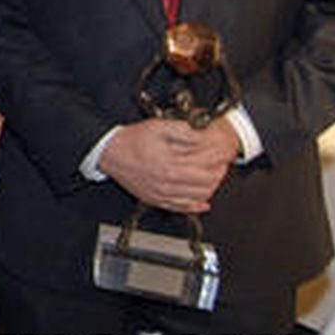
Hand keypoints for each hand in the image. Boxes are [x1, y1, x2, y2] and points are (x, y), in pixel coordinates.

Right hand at [99, 118, 239, 212]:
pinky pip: (181, 208)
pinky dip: (195, 206)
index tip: (224, 153)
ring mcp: (161, 194)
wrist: (110, 153)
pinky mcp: (155, 200)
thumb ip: (183, 131)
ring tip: (214, 178)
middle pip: (205, 183)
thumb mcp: (159, 127)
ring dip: (211, 188)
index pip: (206, 166)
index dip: (219, 159)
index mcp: (170, 165)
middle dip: (219, 173)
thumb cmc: (132, 140)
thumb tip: (203, 137)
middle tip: (223, 164)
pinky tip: (203, 203)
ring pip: (196, 198)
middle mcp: (167, 183)